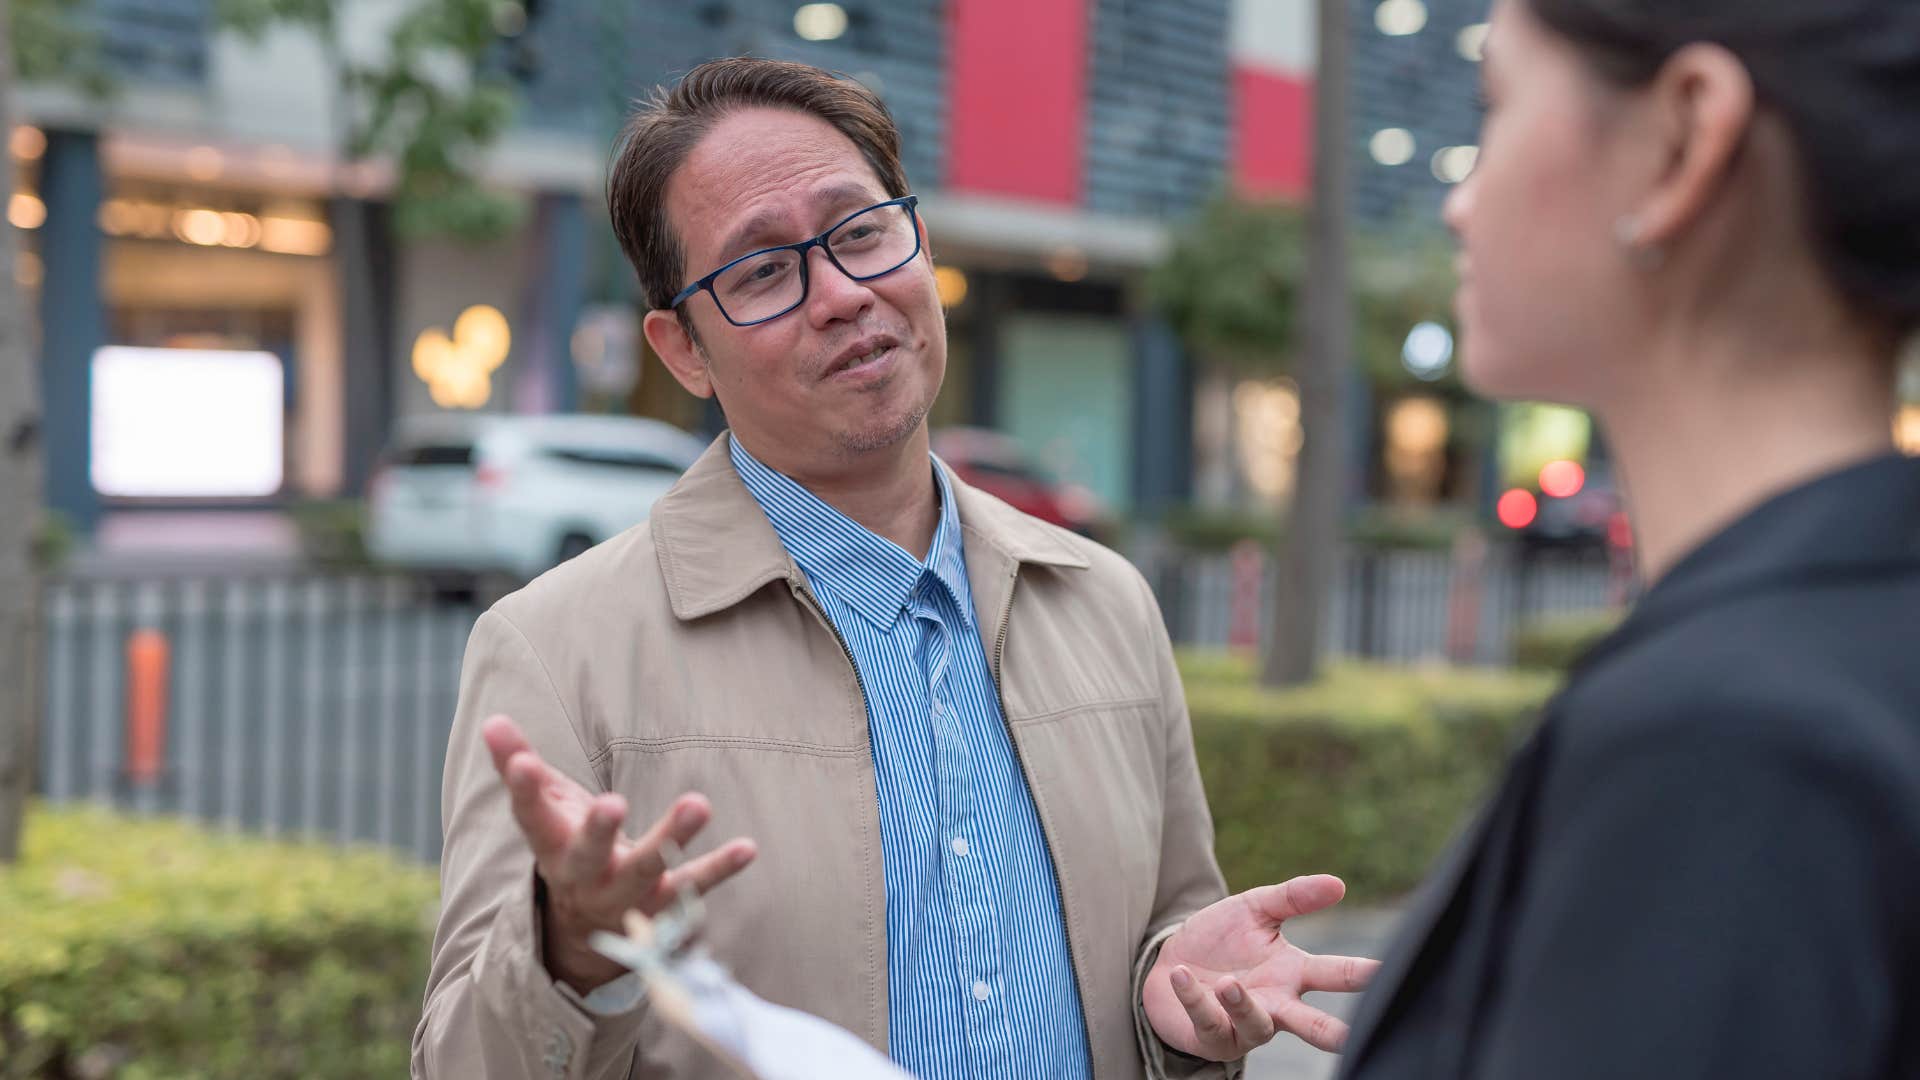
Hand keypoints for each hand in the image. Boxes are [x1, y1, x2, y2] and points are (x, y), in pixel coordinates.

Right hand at [482, 715, 758, 992]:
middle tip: (612, 803)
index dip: (524, 792)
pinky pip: (692, 886)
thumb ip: (517, 764)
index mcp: (552, 848)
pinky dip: (719, 868)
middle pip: (589, 856)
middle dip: (599, 831)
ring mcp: (627, 894)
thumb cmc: (568, 845)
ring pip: (646, 869)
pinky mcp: (665, 904)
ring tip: (698, 804)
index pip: (532, 819)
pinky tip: (748, 847)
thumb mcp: (544, 808)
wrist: (588, 927)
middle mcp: (586, 876)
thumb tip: (491, 721)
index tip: (522, 764)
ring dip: (671, 838)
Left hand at [1143, 875, 1379, 1059]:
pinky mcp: (1212, 1037)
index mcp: (1293, 973)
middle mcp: (1276, 1004)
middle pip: (1310, 1023)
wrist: (1168, 962)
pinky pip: (1208, 1021)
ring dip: (1243, 1004)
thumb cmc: (1220, 940)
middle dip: (1329, 1032)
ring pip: (1256, 1025)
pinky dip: (1195, 998)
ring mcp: (1245, 1025)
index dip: (1362, 974)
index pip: (1336, 974)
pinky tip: (1181, 975)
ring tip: (1228, 983)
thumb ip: (1293, 897)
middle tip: (1347, 1038)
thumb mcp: (1254, 909)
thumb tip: (1339, 884)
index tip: (1386, 972)